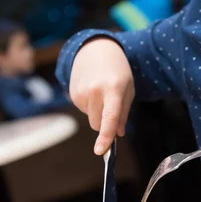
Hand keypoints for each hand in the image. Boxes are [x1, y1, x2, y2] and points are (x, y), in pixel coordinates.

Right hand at [69, 39, 134, 153]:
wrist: (95, 49)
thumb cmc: (118, 70)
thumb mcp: (128, 87)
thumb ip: (124, 112)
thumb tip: (118, 134)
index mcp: (114, 88)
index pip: (110, 117)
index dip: (106, 136)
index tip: (101, 152)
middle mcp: (95, 90)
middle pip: (98, 124)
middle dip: (106, 124)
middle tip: (112, 106)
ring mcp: (81, 92)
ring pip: (91, 119)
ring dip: (98, 113)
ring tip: (102, 92)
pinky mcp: (72, 94)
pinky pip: (84, 111)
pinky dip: (90, 107)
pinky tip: (93, 91)